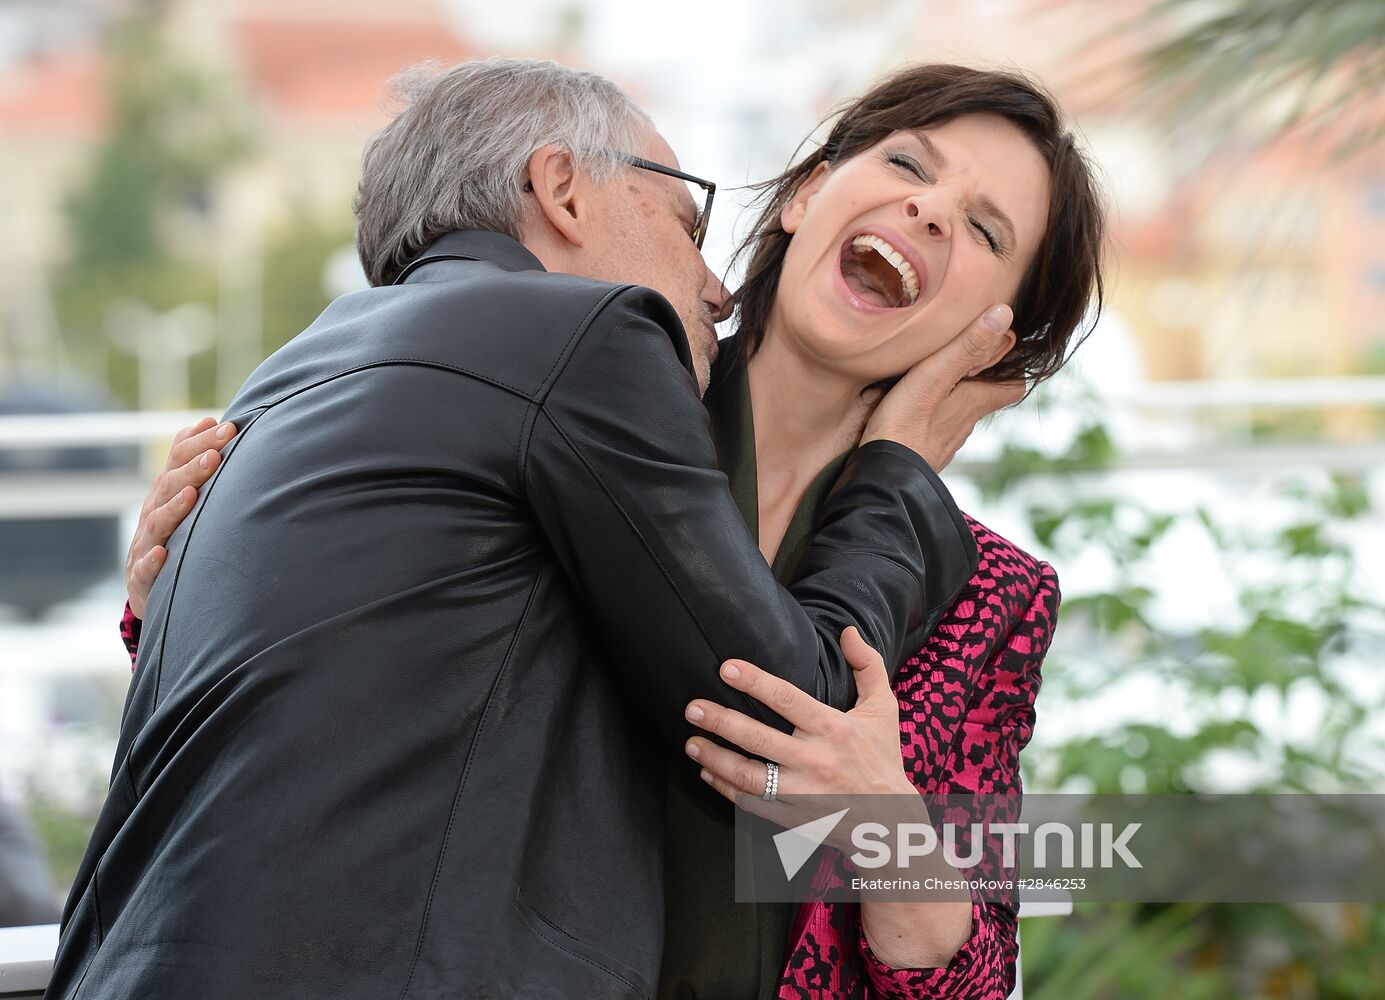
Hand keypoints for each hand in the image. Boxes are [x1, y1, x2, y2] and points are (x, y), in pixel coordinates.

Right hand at [125, 417, 236, 617]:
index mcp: (165, 491)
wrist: (147, 583)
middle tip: (216, 454)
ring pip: (158, 522)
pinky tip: (162, 553)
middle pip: (170, 486)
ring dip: (174, 508)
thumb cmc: (174, 531)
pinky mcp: (141, 575)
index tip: (229, 427)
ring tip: (191, 495)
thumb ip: (192, 459)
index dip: (201, 443)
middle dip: (193, 469)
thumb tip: (210, 418)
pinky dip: (152, 560)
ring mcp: (146, 542)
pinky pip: (145, 567)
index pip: (179, 460)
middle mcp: (153, 512)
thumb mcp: (180, 493)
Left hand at [685, 627, 915, 811]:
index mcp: (833, 729)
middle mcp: (816, 760)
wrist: (891, 820)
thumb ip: (868, 666)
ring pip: (748, 775)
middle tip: (692, 707)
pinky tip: (707, 771)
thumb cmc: (882, 757)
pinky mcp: (794, 816)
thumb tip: (848, 631)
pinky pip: (752, 802)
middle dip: (721, 721)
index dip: (754, 682)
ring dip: (715, 758)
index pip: (787, 699)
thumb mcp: (884, 709)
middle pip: (759, 738)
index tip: (726, 668)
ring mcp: (803, 792)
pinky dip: (725, 788)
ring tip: (691, 742)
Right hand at [863, 304, 1025, 469]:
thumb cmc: (904, 426)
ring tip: (931, 377)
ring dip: (950, 397)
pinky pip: (932, 429)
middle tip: (960, 355)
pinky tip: (909, 409)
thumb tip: (1003, 314)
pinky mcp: (922, 452)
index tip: (1000, 351)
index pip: (1012, 387)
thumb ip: (966, 347)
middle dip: (977, 378)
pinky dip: (928, 416)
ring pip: (956, 414)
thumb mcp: (933, 377)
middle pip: (982, 399)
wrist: (880, 479)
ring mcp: (943, 441)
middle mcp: (964, 424)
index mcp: (973, 402)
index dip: (1013, 370)